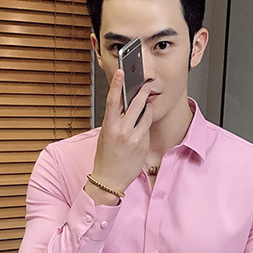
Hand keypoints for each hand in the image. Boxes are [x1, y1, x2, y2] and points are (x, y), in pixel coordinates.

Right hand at [88, 69, 152, 195]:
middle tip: (146, 86)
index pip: (113, 101)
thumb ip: (115, 121)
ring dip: (147, 110)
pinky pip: (147, 130)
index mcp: (109, 127)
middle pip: (137, 104)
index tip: (121, 72)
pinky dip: (145, 127)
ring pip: (147, 116)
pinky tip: (140, 132)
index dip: (116, 84)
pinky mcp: (144, 146)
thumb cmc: (105, 158)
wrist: (110, 180)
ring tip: (146, 109)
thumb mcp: (105, 135)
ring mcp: (135, 139)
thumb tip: (124, 108)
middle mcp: (123, 132)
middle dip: (143, 93)